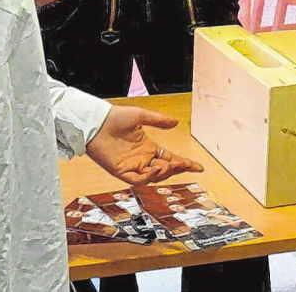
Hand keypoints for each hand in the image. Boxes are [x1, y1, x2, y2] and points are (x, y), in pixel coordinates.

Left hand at [85, 105, 203, 185]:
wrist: (97, 121)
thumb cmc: (115, 117)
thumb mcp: (141, 116)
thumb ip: (158, 120)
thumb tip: (176, 122)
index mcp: (148, 147)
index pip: (170, 158)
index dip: (184, 164)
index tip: (198, 167)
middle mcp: (142, 159)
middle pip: (164, 170)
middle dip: (176, 169)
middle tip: (184, 165)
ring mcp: (132, 166)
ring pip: (153, 177)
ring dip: (163, 174)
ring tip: (168, 166)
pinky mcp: (121, 171)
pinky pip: (137, 180)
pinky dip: (147, 178)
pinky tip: (154, 169)